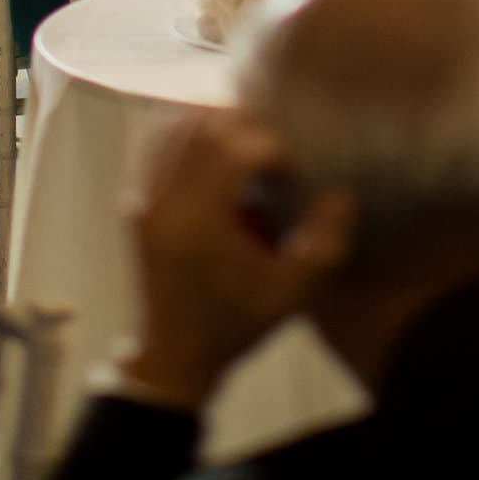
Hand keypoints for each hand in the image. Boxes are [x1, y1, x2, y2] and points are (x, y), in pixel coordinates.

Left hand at [121, 112, 352, 408]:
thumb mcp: (291, 294)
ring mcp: (144, 200)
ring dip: (217, 124)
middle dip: (246, 126)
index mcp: (199, 223)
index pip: (231, 151)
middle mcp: (164, 203)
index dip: (270, 148)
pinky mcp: (137, 203)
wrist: (176, 355)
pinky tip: (219, 154)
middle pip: (203, 128)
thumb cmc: (235, 325)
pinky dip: (191, 136)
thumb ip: (323, 244)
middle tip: (275, 147)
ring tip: (249, 144)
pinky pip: (160, 147)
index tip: (291, 169)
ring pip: (176, 128)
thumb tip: (341, 194)